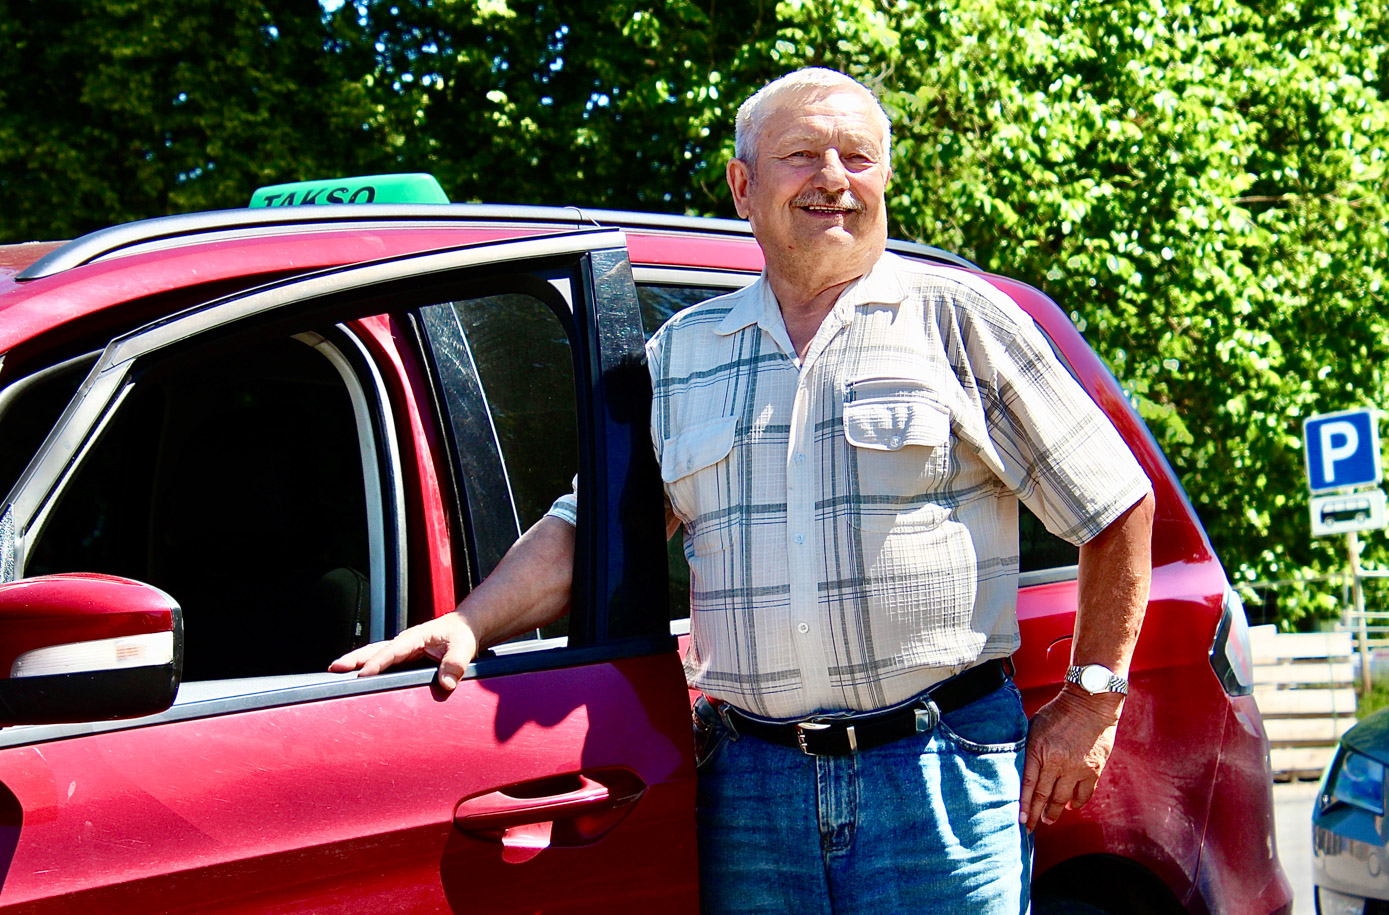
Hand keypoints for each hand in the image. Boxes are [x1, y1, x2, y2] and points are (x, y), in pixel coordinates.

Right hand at [329, 612, 478, 690]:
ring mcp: (402, 650)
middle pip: (375, 650)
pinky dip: (367, 667)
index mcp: (415, 637)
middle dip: (354, 659)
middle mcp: (405, 643)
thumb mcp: (464, 647)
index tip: (363, 674)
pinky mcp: (404, 658)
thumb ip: (455, 664)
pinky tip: (355, 677)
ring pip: (374, 655)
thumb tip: (447, 683)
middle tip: (335, 668)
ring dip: (356, 662)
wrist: (465, 628)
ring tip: (335, 671)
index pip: (392, 651)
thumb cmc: (463, 634)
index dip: (377, 663)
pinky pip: (382, 662)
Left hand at [1019, 688, 1121, 829]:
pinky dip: (1076, 803)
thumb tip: (1018, 766)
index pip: (1027, 784)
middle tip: (1031, 827)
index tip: (1020, 819)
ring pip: (1063, 799)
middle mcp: (1057, 762)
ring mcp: (1076, 767)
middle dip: (1035, 813)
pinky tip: (1070, 806)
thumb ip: (1028, 747)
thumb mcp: (1035, 725)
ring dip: (1055, 811)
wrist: (1091, 702)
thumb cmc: (1059, 712)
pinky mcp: (1093, 769)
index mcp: (1038, 749)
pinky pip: (1084, 794)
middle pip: (1044, 795)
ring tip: (1048, 818)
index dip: (1023, 804)